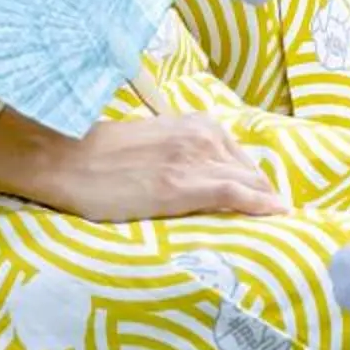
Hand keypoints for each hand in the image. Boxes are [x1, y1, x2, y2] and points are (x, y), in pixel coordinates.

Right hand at [0, 107, 290, 221]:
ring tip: (281, 225)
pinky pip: (234, 192)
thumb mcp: (157, 144)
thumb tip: (206, 178)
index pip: (242, 159)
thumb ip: (186, 154)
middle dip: (265, 195)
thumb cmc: (104, 155)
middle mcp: (202, 135)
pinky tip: (276, 215)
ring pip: (248, 182)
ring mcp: (193, 159)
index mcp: (197, 123)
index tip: (269, 204)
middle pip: (251, 171)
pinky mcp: (181, 184)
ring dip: (266, 203)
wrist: (68, 158)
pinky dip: (260, 204)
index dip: (257, 184)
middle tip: (277, 220)